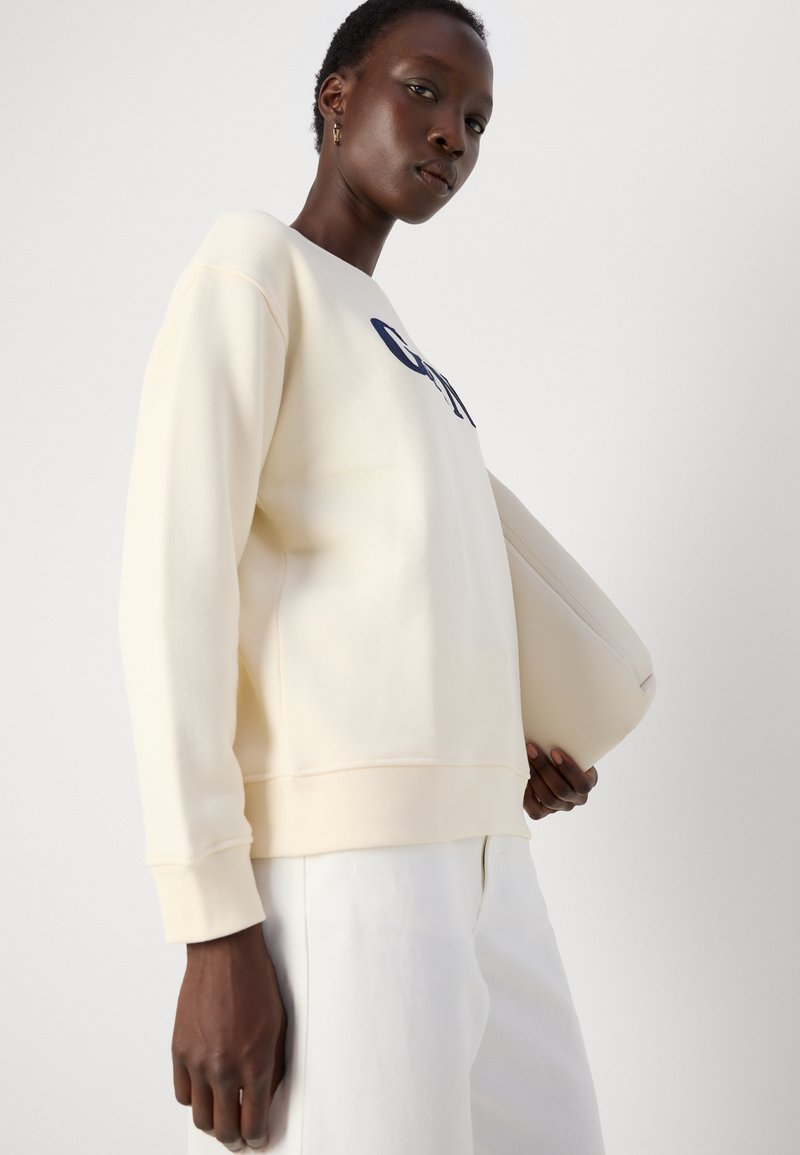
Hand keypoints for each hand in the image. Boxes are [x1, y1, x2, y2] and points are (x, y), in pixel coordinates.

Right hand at [172, 922, 286, 1151]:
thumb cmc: (256, 983)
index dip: (257, 1138)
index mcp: (254, 1064)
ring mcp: (198, 1062)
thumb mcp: (277, 1028)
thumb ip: (272, 1067)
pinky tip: (204, 1094)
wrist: (225, 955)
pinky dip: (193, 1100)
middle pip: (224, 1128)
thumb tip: (266, 1097)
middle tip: (240, 1139)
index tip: (258, 1140)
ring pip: (200, 1117)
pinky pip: (182, 1093)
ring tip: (221, 1121)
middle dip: (235, 1140)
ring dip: (213, 1125)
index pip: (253, 1122)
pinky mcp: (179, 1050)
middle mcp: (224, 1069)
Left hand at [523, 742, 598, 820]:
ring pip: (549, 799)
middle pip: (562, 790)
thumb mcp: (569, 744)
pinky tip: (521, 778)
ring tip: (523, 759)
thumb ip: (568, 738)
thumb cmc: (557, 749)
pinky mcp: (544, 813)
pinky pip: (536, 811)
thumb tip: (560, 713)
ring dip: (534, 778)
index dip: (568, 769)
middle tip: (531, 748)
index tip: (554, 751)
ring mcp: (560, 807)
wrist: (548, 762)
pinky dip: (527, 796)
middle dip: (545, 768)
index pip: (582, 784)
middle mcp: (576, 799)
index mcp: (588, 782)